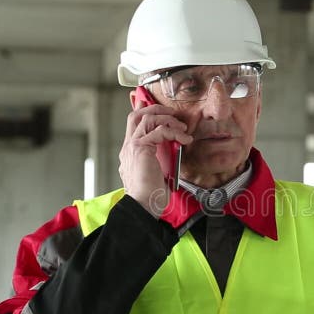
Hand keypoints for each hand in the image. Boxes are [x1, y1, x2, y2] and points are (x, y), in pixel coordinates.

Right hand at [118, 100, 192, 216]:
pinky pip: (158, 131)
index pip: (134, 124)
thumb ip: (159, 159)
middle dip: (154, 108)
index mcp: (131, 152)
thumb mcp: (157, 172)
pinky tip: (184, 139)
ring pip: (147, 119)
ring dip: (167, 119)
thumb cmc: (151, 195)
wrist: (143, 206)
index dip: (144, 111)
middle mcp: (128, 147)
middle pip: (136, 115)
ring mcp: (132, 146)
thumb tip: (174, 151)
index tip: (159, 108)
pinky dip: (174, 132)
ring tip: (182, 128)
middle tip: (171, 113)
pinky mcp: (140, 149)